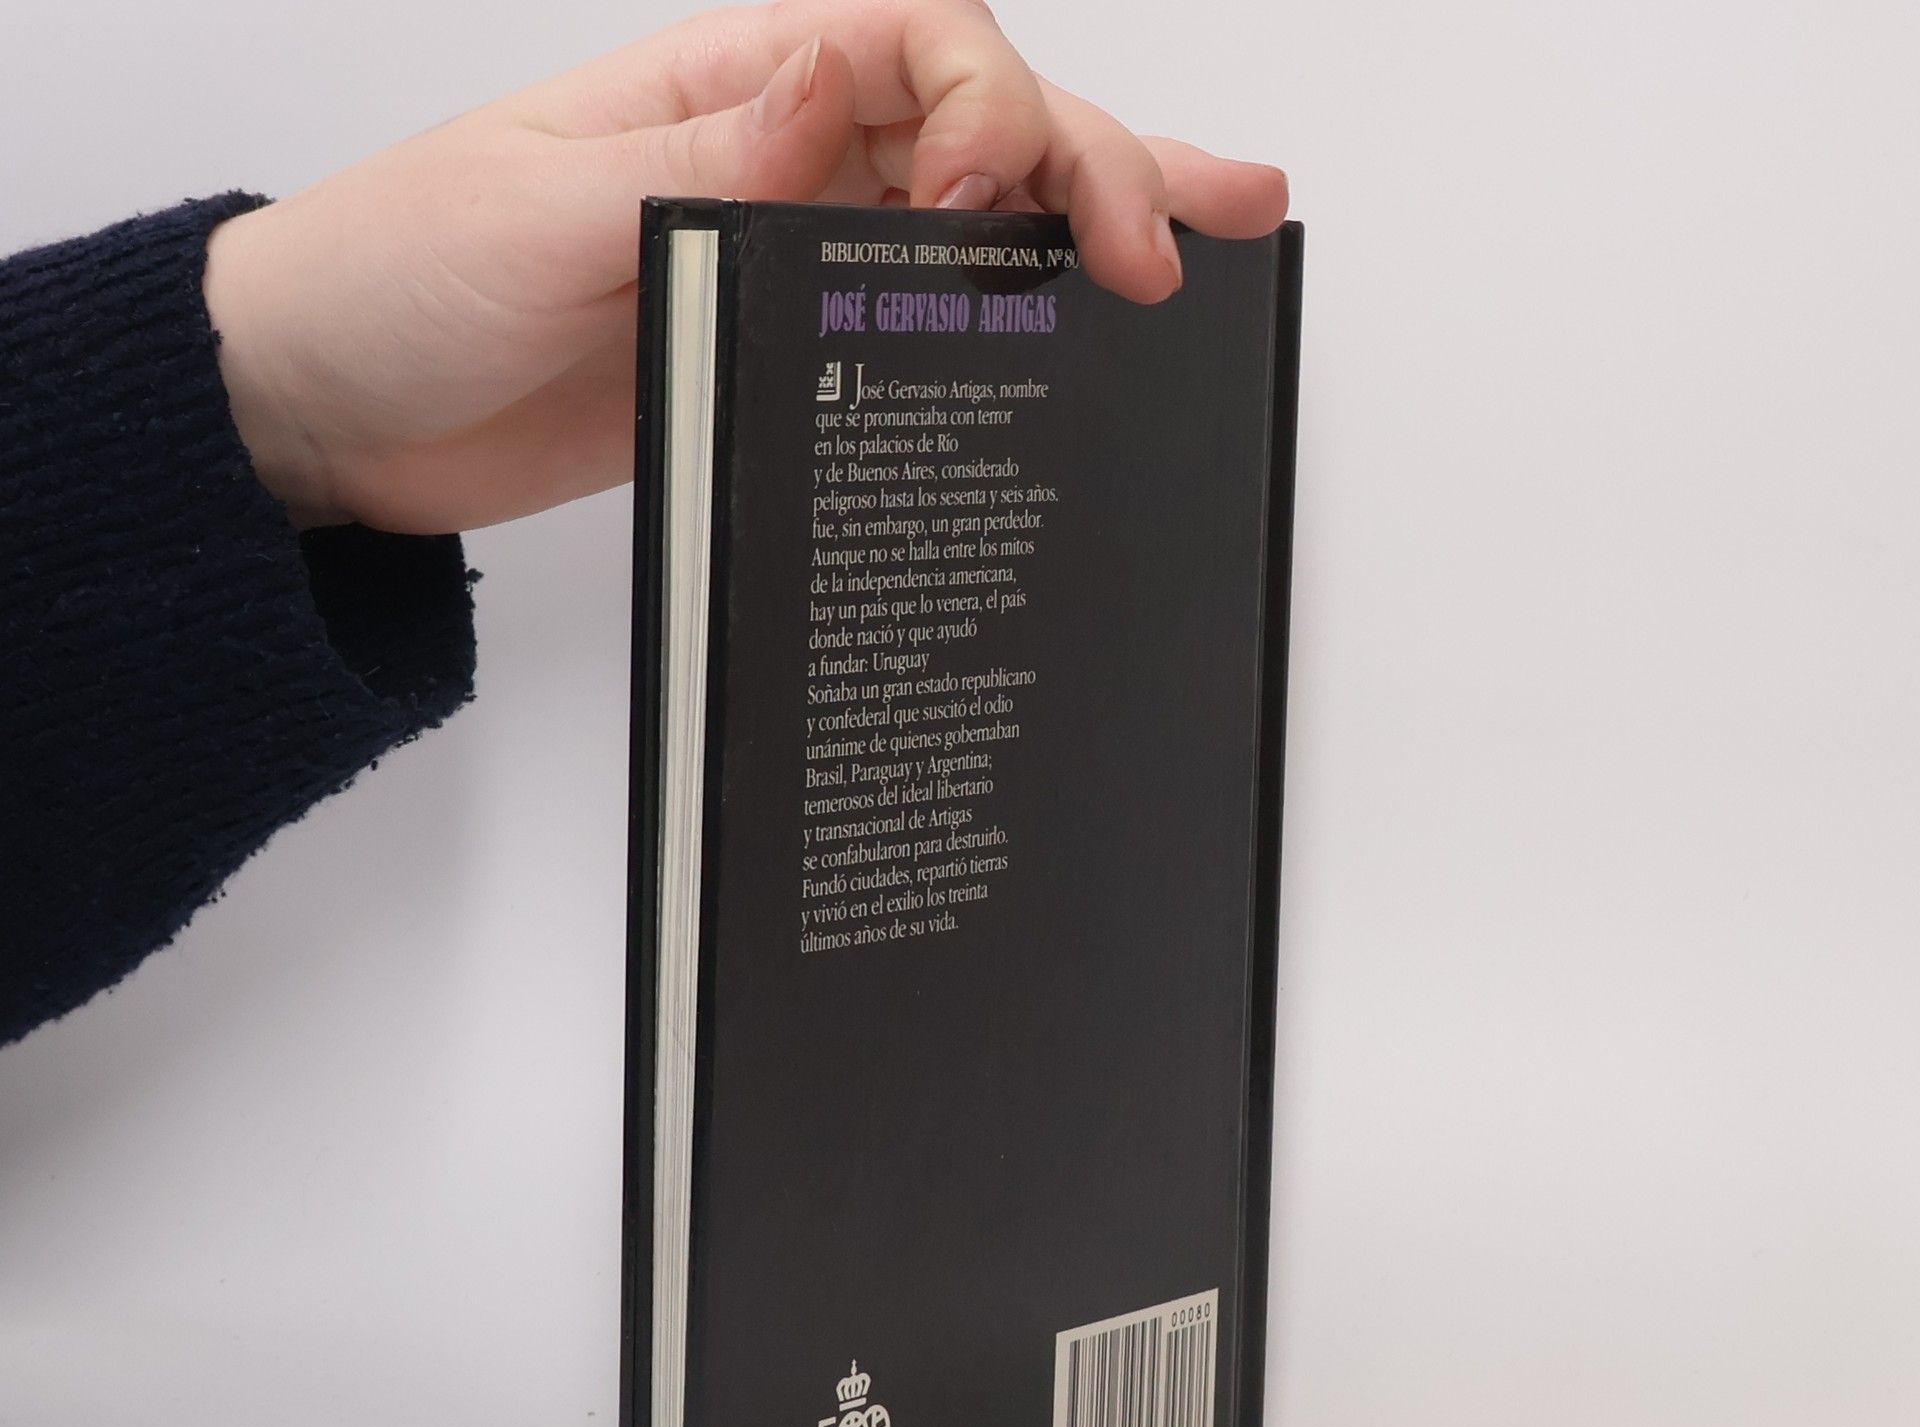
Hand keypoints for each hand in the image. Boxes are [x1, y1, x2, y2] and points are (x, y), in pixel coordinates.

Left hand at [204, 1, 1289, 534]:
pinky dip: (1007, 327)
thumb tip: (839, 85)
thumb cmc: (398, 278)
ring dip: (1097, 220)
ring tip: (1218, 236)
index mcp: (730, 85)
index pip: (915, 47)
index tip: (993, 207)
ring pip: (976, 223)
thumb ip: (698, 163)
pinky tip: (1076, 335)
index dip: (990, 108)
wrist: (335, 410)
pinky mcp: (780, 352)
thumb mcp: (537, 208)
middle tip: (1179, 241)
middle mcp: (779, 154)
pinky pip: (917, 328)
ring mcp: (789, 257)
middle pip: (981, 125)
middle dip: (1093, 166)